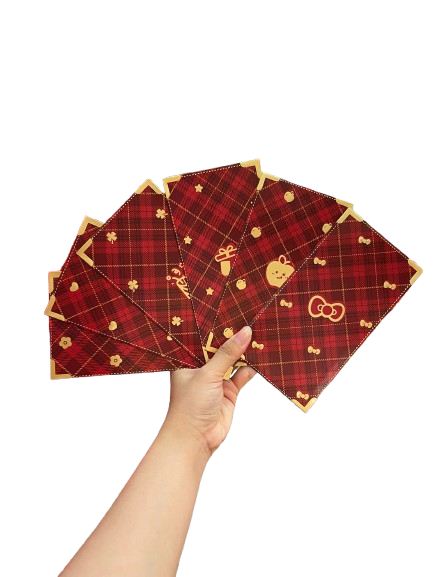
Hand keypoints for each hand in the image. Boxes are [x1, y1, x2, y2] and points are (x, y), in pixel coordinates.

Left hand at [165, 326, 255, 459]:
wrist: (196, 439)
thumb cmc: (191, 404)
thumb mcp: (208, 374)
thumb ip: (227, 353)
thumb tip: (245, 331)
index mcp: (186, 361)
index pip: (201, 339)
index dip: (214, 328)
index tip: (229, 311)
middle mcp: (201, 369)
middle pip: (219, 350)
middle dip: (232, 339)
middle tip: (247, 318)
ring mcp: (216, 380)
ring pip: (232, 362)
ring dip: (243, 353)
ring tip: (258, 334)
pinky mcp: (229, 392)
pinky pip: (242, 376)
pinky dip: (250, 369)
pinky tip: (260, 358)